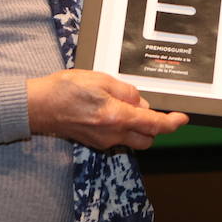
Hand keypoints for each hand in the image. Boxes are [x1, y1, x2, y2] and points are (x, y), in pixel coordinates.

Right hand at [26, 69, 186, 150]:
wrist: (39, 106)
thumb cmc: (66, 89)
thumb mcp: (101, 80)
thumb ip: (126, 92)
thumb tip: (141, 103)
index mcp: (117, 117)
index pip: (154, 125)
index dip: (172, 123)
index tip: (182, 119)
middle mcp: (112, 134)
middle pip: (147, 138)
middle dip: (154, 126)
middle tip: (147, 107)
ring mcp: (103, 141)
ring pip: (132, 140)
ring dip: (138, 127)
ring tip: (124, 105)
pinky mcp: (95, 142)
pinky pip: (118, 138)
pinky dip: (122, 127)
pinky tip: (111, 110)